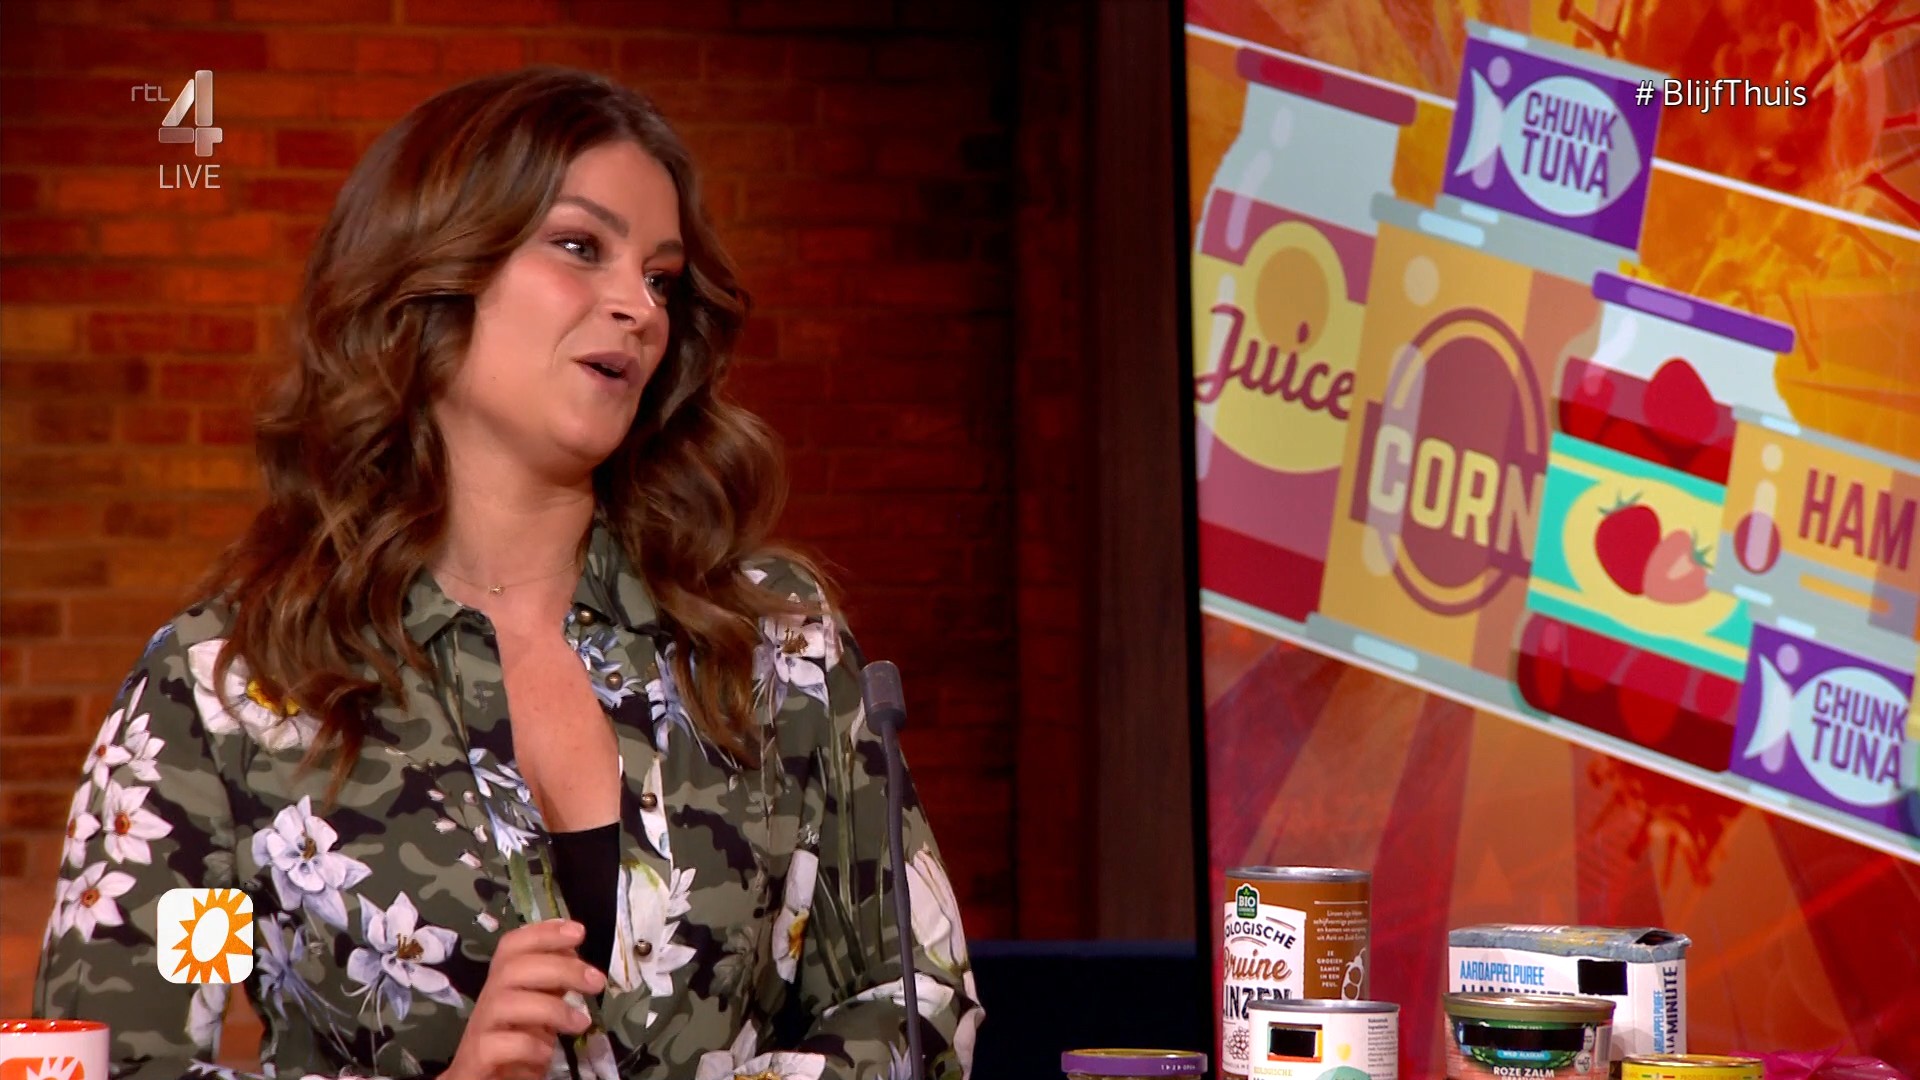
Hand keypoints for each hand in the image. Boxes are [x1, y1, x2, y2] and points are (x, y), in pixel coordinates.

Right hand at [442, 919, 605, 1079]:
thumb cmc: (515, 1048)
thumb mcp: (540, 1013)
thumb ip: (553, 988)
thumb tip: (579, 963)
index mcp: (503, 986)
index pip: (512, 947)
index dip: (542, 933)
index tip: (577, 931)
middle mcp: (487, 1002)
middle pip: (512, 968)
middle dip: (559, 968)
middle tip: (596, 981)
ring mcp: (479, 1030)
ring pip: (504, 1002)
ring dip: (551, 1008)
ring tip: (581, 1023)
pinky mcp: (475, 1059)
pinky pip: (496, 1044)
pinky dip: (527, 1045)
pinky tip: (548, 1053)